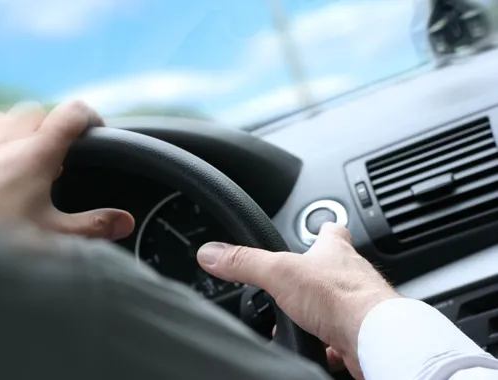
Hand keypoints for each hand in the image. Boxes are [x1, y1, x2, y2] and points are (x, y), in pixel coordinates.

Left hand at [0, 101, 133, 239]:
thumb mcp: (56, 238)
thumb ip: (95, 226)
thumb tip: (126, 221)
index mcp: (36, 154)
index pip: (71, 114)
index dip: (90, 117)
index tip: (98, 131)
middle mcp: (4, 141)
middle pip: (36, 112)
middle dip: (53, 126)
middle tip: (61, 155)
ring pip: (2, 116)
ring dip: (18, 127)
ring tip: (26, 155)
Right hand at [197, 223, 399, 378]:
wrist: (375, 337)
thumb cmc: (341, 298)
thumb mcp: (279, 273)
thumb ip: (244, 262)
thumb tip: (211, 253)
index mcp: (334, 252)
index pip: (331, 231)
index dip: (322, 229)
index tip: (317, 229)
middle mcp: (352, 275)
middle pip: (333, 270)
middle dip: (312, 279)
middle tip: (293, 287)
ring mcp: (360, 305)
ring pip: (337, 305)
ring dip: (319, 313)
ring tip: (299, 320)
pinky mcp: (363, 332)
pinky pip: (343, 335)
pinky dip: (329, 341)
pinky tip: (318, 346)